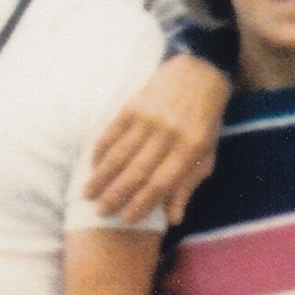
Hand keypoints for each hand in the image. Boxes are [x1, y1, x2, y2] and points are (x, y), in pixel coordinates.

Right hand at [84, 55, 230, 225]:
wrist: (199, 74)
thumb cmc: (205, 121)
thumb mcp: (206, 153)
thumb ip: (188, 184)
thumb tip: (174, 218)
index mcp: (190, 148)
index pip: (161, 183)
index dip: (142, 204)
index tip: (126, 219)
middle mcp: (168, 134)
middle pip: (137, 171)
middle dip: (116, 195)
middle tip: (101, 212)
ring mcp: (149, 118)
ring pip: (120, 154)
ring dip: (102, 177)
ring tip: (88, 194)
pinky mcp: (133, 105)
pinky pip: (112, 132)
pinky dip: (100, 151)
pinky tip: (92, 166)